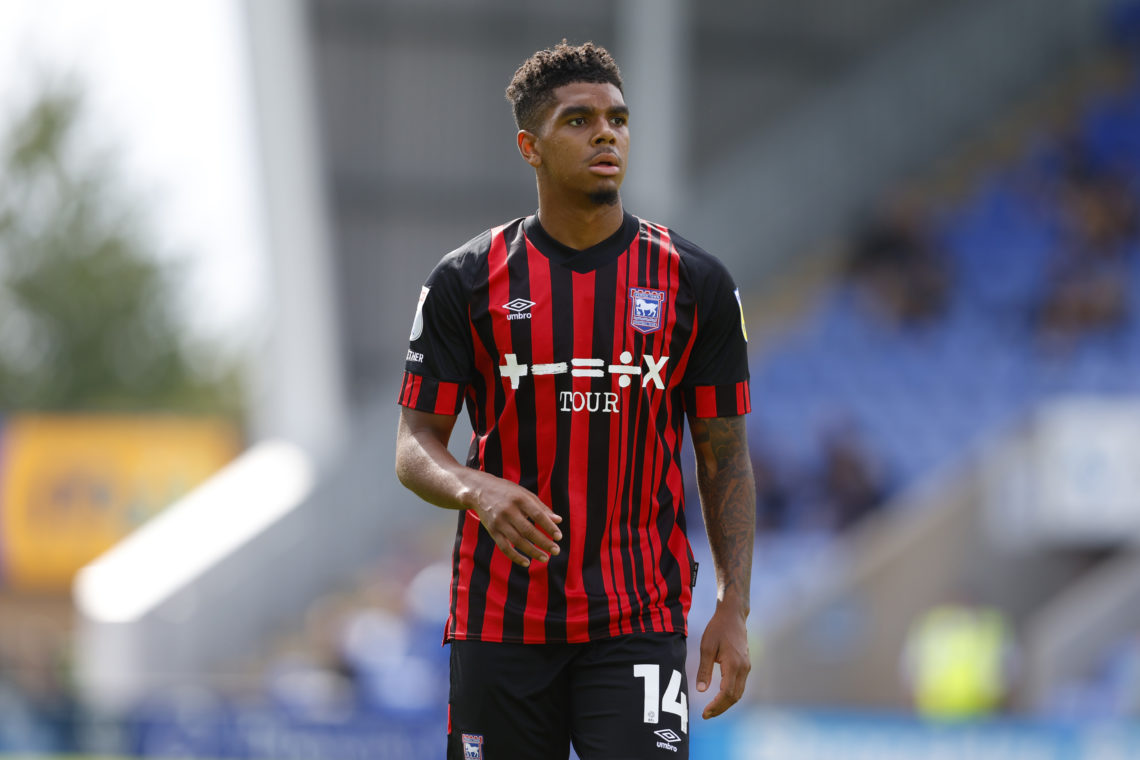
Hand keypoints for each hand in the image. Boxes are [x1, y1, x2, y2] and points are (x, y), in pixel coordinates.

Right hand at [465, 471, 561, 566]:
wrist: (479, 490)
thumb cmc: (507, 492)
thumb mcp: (525, 494)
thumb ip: (541, 508)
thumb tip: (559, 521)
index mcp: (519, 499)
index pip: (537, 515)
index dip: (549, 526)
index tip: (559, 536)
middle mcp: (509, 511)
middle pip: (528, 530)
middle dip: (543, 542)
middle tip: (556, 551)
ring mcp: (499, 522)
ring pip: (517, 541)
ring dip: (532, 552)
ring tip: (545, 558)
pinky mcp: (492, 531)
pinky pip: (504, 547)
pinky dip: (515, 556)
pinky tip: (526, 562)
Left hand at [695, 601, 750, 718]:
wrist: (733, 615)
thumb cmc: (718, 629)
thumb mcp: (706, 647)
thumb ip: (704, 670)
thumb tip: (700, 690)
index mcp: (733, 665)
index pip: (726, 693)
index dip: (716, 706)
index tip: (705, 713)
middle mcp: (743, 669)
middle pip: (734, 697)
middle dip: (720, 708)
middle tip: (706, 715)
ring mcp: (746, 667)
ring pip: (738, 692)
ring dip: (726, 703)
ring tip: (711, 709)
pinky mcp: (745, 665)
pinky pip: (739, 685)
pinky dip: (730, 695)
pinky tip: (720, 697)